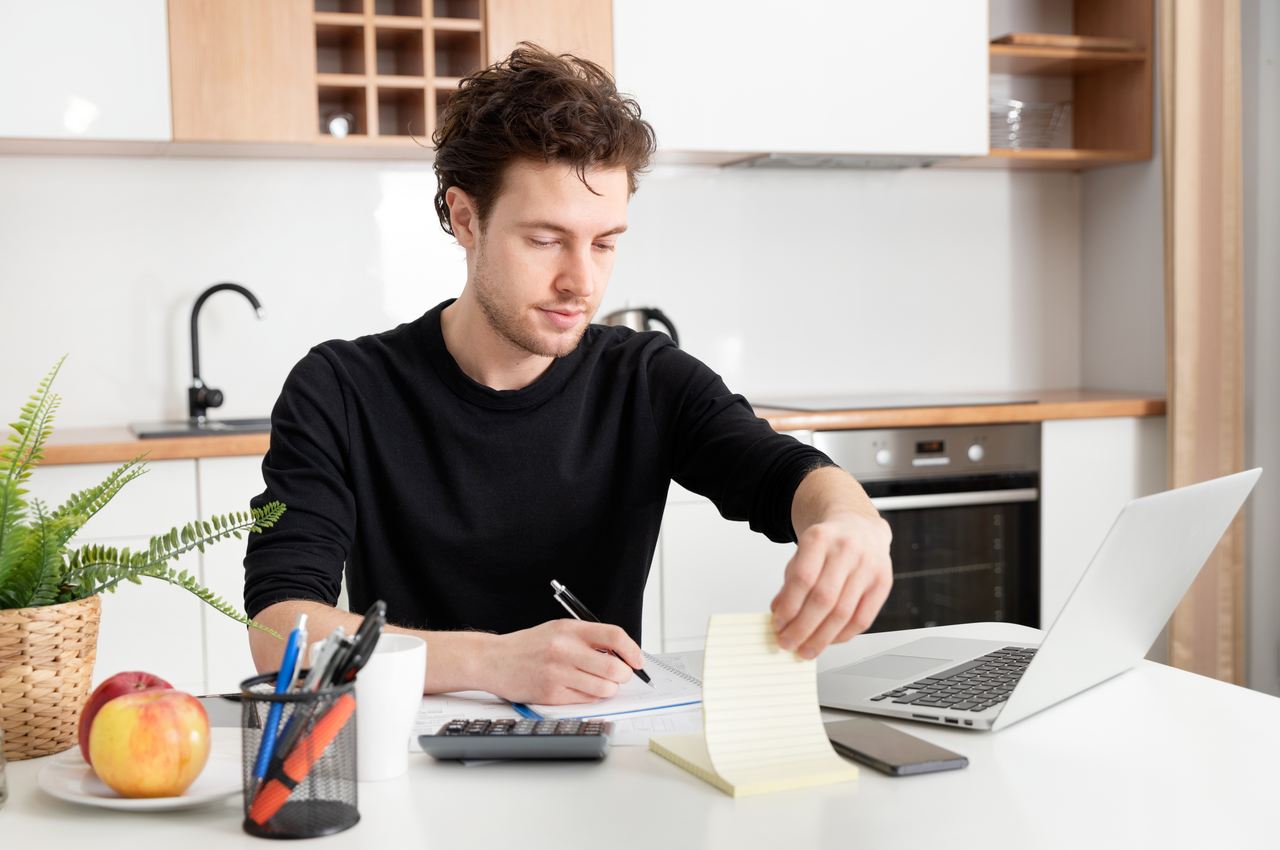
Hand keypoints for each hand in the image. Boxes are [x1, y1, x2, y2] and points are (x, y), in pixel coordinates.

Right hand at [479, 619, 643, 704]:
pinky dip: (590, 696)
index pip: (614, 636)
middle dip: (624, 675)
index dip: (632, 650)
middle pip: (615, 668)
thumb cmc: (529, 646)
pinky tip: (579, 688)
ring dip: (608, 689)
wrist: (494, 660)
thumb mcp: (559, 630)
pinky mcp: (551, 694)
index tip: (638, 661)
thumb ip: (588, 639)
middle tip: (620, 676)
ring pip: (604, 688)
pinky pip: (586, 699)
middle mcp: (564, 649)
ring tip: (598, 683)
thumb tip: (622, 655)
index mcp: (570, 629)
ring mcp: (557, 673)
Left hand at [771, 511, 892, 658]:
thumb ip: (790, 583)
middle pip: (823, 599)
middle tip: (788, 643)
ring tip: (806, 649)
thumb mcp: (802, 554)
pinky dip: (843, 635)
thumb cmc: (828, 544)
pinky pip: (863, 619)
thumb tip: (780, 616)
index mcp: (820, 538)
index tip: (778, 626)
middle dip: (802, 628)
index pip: (802, 579)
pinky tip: (829, 640)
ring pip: (844, 613)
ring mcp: (868, 566)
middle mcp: (847, 550)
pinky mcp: (883, 582)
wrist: (859, 526)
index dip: (789, 608)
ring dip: (821, 638)